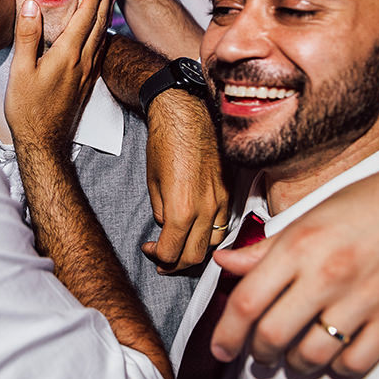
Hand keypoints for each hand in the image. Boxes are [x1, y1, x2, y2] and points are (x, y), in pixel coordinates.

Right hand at [6, 0, 116, 154]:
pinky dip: (101, 35)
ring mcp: (86, 74)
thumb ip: (27, 36)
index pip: (85, 18)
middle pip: (98, 24)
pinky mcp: (85, 83)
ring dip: (106, 15)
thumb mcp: (20, 70)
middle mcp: (83, 62)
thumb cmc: (27, 108)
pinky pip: (98, 52)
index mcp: (67, 55)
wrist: (43, 142)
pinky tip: (101, 34)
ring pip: (101, 37)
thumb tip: (30, 5)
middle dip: (105, 0)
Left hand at [140, 90, 229, 271]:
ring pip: (212, 243)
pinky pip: (223, 225)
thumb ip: (161, 210)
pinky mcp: (228, 193)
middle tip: (163, 259)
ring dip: (195, 251)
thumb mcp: (153, 182)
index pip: (171, 252)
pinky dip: (210, 234)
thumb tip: (166, 225)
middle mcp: (205, 209)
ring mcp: (221, 201)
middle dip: (175, 263)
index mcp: (182, 209)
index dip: (157, 257)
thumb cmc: (166, 143)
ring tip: (181, 248)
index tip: (150, 250)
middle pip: (194, 255)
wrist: (187, 115)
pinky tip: (198, 231)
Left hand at [210, 152, 378, 377]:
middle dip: (258, 352)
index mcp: (300, 245)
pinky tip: (333, 353)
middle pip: (273, 335)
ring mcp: (364, 298)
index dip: (226, 332)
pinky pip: (355, 363)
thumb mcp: (307, 217)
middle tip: (260, 352)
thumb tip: (223, 263)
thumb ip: (264, 249)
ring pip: (311, 356)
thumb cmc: (364, 205)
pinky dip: (337, 367)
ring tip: (293, 355)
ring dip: (295, 364)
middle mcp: (328, 273)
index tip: (219, 349)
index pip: (247, 301)